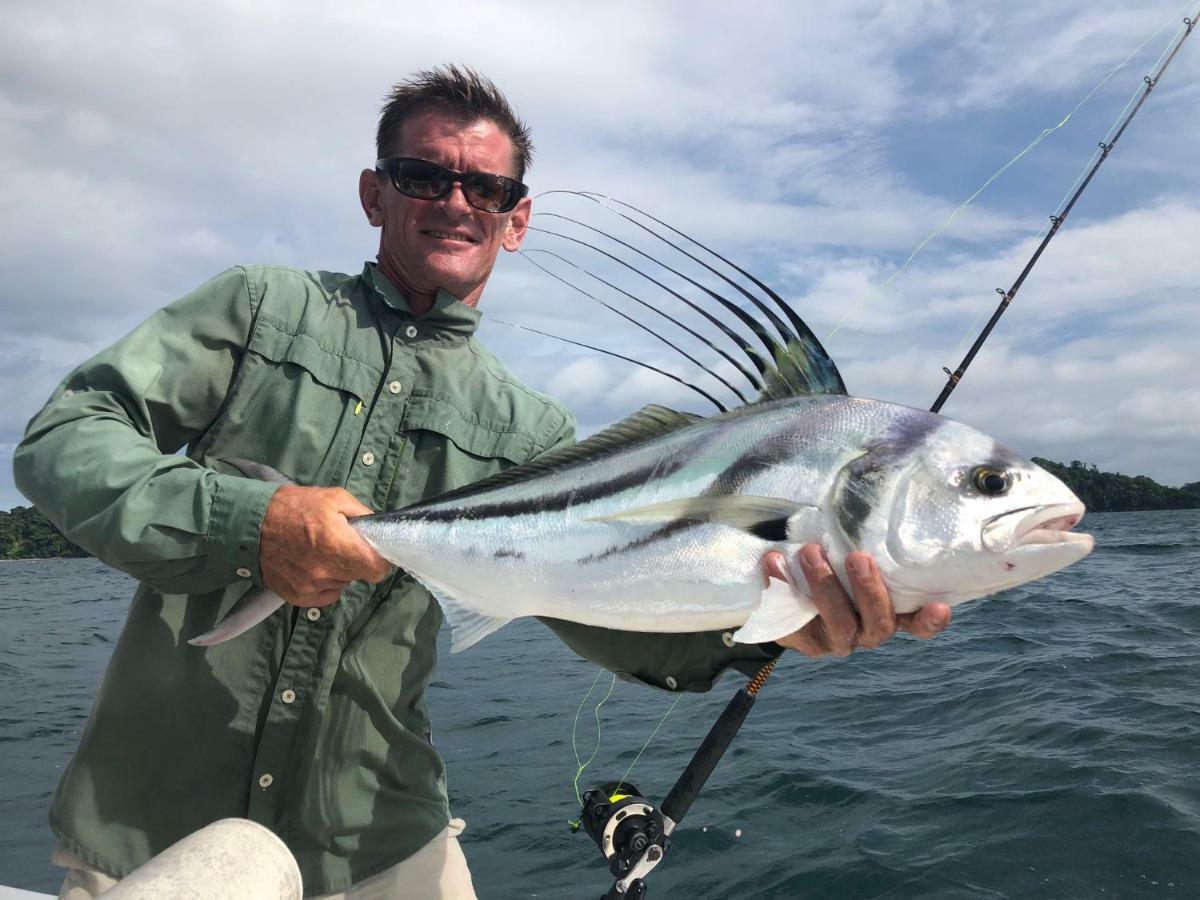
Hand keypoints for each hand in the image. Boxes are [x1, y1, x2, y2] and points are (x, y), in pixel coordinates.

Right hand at [259, 485, 390, 606]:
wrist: (251, 524)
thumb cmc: (294, 507)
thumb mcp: (335, 498)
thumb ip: (362, 515)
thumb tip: (378, 530)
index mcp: (338, 546)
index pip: (378, 569)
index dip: (380, 558)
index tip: (372, 549)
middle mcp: (326, 571)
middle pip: (360, 576)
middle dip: (357, 560)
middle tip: (343, 544)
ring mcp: (311, 587)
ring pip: (342, 583)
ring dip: (339, 570)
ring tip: (321, 550)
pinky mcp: (298, 597)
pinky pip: (326, 594)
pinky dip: (325, 582)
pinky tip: (312, 564)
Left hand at [764, 544, 950, 657]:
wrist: (790, 592)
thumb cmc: (837, 564)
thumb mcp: (854, 554)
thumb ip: (868, 539)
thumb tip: (871, 487)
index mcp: (890, 613)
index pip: (918, 623)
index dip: (929, 620)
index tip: (940, 605)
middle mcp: (868, 630)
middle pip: (879, 622)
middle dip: (869, 589)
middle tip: (858, 557)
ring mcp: (837, 639)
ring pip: (839, 622)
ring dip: (826, 585)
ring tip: (810, 551)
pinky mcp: (804, 640)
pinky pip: (795, 622)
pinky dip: (784, 588)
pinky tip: (774, 563)